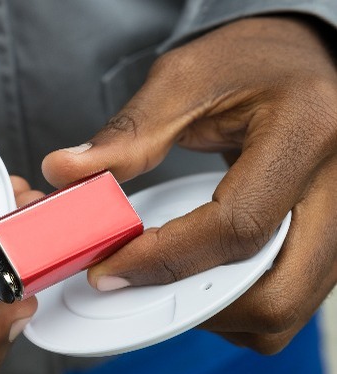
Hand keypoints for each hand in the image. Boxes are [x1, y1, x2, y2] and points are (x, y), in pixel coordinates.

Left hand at [42, 16, 336, 353]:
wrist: (296, 61)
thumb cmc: (251, 62)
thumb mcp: (184, 79)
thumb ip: (129, 133)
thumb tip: (66, 172)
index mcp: (306, 132)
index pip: (236, 227)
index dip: (164, 259)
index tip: (108, 269)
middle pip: (277, 293)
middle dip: (197, 304)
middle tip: (138, 282)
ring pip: (287, 306)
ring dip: (218, 309)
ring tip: (166, 275)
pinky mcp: (327, 236)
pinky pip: (287, 292)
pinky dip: (236, 298)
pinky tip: (198, 269)